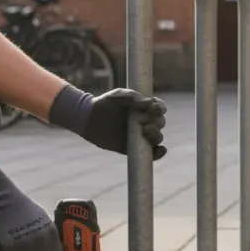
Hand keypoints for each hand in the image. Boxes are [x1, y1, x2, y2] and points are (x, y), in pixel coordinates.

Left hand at [48, 85, 166, 158]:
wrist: (88, 118)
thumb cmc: (104, 104)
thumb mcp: (117, 96)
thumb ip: (132, 98)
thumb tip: (149, 103)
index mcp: (144, 108)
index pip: (159, 108)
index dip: (160, 108)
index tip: (155, 109)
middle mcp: (145, 121)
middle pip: (160, 123)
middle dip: (157, 123)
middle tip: (146, 124)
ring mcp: (140, 135)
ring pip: (157, 138)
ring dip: (157, 136)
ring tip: (146, 132)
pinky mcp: (133, 148)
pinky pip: (150, 153)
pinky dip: (158, 153)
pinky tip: (161, 150)